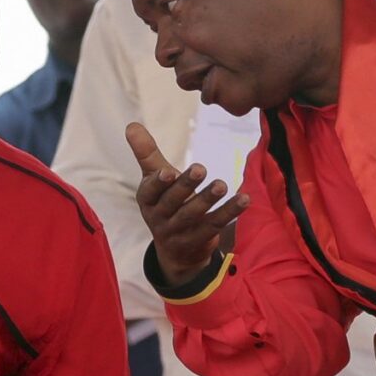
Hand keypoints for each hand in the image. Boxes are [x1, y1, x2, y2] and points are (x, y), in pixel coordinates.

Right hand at [125, 122, 248, 285]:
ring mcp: (178, 233)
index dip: (158, 183)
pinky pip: (214, 226)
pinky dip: (229, 212)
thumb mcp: (154, 180)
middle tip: (200, 169)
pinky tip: (244, 199)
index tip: (168, 171)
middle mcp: (159, 218)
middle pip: (172, 203)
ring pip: (192, 216)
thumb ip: (147, 154)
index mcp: (147, 201)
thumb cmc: (165, 203)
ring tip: (221, 185)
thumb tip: (131, 125)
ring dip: (207, 200)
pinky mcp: (198, 241)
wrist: (176, 251)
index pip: (150, 192)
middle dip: (186, 186)